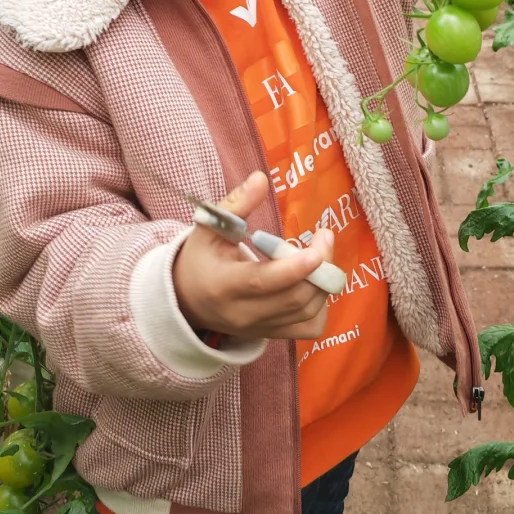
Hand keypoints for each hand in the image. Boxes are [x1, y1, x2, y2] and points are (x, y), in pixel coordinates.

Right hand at [173, 171, 334, 342]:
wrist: (188, 300)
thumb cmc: (201, 258)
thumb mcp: (209, 228)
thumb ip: (236, 204)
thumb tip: (261, 178)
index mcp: (222, 285)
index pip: (261, 282)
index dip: (293, 269)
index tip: (317, 249)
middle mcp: (242, 313)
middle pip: (293, 298)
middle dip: (320, 267)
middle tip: (325, 237)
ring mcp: (259, 328)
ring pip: (307, 313)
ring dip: (324, 283)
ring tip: (323, 253)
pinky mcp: (272, 334)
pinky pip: (309, 328)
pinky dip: (321, 306)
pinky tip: (315, 283)